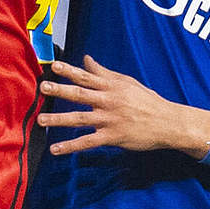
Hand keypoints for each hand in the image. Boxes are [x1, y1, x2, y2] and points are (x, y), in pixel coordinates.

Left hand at [38, 56, 209, 158]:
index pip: (87, 76)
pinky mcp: (113, 137)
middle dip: (61, 91)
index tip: (54, 66)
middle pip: (81, 94)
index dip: (70, 71)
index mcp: (112, 87)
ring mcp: (110, 120)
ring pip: (80, 119)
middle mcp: (109, 101)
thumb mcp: (127, 83)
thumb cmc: (148, 101)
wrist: (168, 123)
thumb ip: (104, 73)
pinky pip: (88, 142)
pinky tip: (56, 149)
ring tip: (41, 120)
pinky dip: (71, 146)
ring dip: (59, 120)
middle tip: (43, 88)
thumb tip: (87, 59)